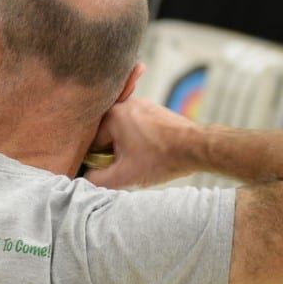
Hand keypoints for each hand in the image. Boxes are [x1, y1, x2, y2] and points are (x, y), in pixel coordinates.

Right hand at [81, 97, 201, 189]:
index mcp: (112, 116)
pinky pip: (136, 125)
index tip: (111, 169)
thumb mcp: (124, 176)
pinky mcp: (153, 109)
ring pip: (121, 130)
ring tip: (141, 158)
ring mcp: (141, 104)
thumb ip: (97, 179)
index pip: (91, 142)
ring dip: (126, 145)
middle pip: (106, 134)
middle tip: (128, 165)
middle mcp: (124, 104)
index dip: (98, 160)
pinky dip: (138, 138)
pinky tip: (150, 150)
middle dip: (113, 151)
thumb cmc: (162, 159)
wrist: (196, 148)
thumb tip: (86, 178)